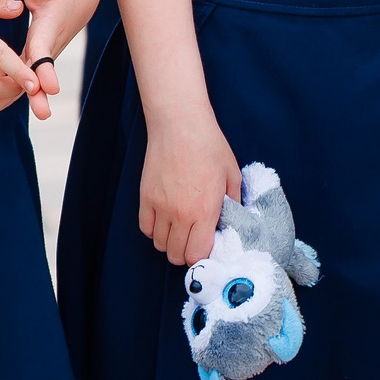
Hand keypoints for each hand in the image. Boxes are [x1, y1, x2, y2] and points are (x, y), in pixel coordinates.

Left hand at [0, 0, 100, 130]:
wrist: (75, 0)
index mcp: (47, 30)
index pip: (45, 52)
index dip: (45, 70)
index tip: (48, 87)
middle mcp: (42, 50)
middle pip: (31, 79)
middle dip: (29, 98)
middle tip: (36, 115)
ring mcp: (33, 60)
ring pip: (16, 87)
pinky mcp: (25, 64)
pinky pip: (8, 84)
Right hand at [139, 110, 240, 266]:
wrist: (180, 124)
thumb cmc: (209, 145)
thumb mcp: (231, 173)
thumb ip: (234, 201)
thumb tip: (234, 219)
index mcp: (205, 210)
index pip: (197, 254)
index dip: (202, 255)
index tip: (205, 247)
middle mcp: (180, 213)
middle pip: (176, 255)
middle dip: (185, 253)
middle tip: (192, 241)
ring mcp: (160, 206)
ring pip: (159, 244)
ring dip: (169, 242)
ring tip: (178, 230)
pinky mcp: (145, 197)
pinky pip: (145, 228)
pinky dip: (153, 230)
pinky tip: (163, 220)